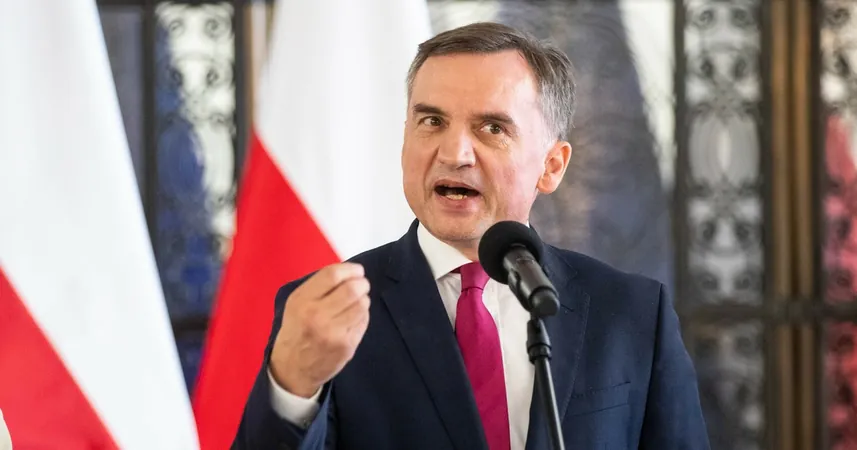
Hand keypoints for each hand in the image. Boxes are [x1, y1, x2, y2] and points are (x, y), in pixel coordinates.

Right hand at [269, 263, 370, 397]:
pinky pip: (363, 321)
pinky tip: (354, 318)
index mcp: (302, 302)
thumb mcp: (296, 304)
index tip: (357, 271)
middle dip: (362, 283)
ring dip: (363, 299)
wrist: (292, 369)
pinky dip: (362, 315)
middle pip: (352, 289)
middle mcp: (317, 316)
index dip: (350, 269)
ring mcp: (334, 333)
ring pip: (362, 305)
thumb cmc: (296, 330)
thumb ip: (319, 287)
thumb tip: (348, 272)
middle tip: (362, 284)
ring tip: (356, 302)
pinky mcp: (346, 346)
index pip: (332, 275)